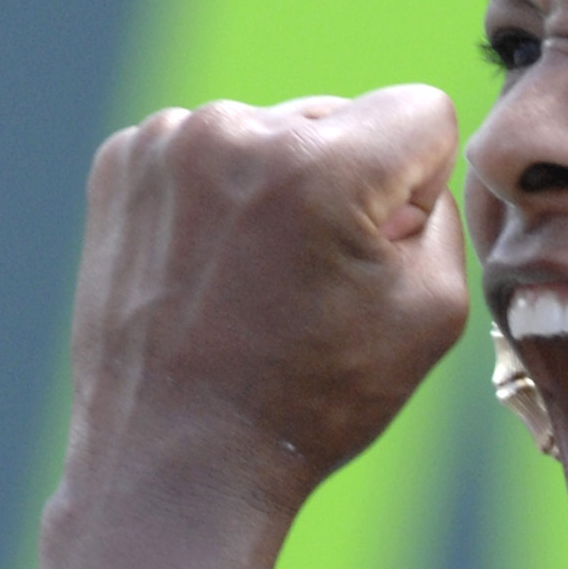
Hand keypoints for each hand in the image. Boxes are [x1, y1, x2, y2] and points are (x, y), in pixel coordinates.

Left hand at [66, 85, 470, 510]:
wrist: (177, 457)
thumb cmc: (312, 398)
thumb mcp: (434, 313)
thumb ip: (443, 215)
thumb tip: (409, 171)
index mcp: (324, 166)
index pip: (422, 111)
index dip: (423, 185)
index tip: (382, 248)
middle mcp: (238, 131)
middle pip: (343, 119)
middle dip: (347, 184)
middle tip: (312, 282)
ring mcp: (169, 141)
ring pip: (272, 135)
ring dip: (279, 190)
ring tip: (256, 282)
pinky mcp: (123, 161)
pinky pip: (208, 153)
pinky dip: (220, 200)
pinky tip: (212, 271)